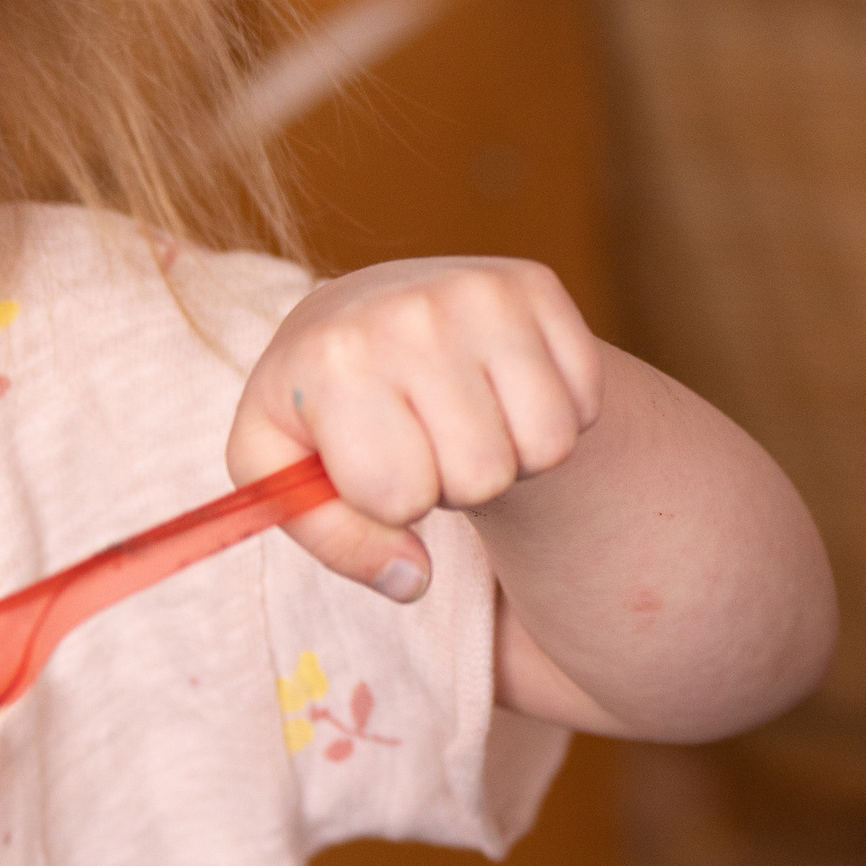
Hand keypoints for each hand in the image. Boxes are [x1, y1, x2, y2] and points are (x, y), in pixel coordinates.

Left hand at [229, 257, 605, 601]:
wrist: (356, 313)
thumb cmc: (316, 406)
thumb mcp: (282, 471)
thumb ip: (335, 540)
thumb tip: (412, 580)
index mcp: (333, 358)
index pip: (399, 497)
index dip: (388, 504)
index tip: (368, 462)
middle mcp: (412, 312)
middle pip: (481, 475)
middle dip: (450, 482)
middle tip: (418, 438)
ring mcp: (483, 290)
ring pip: (546, 446)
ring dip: (506, 456)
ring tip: (455, 419)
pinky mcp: (539, 285)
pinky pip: (583, 405)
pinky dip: (548, 417)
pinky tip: (497, 391)